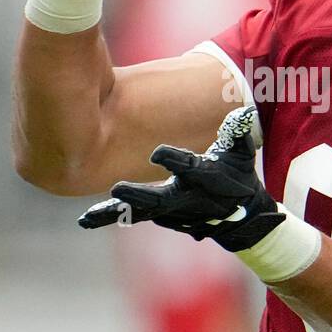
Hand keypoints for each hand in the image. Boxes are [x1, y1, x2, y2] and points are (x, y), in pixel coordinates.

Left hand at [79, 106, 284, 251]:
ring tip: (88, 217)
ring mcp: (173, 213)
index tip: (157, 153)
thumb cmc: (238, 176)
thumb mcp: (242, 154)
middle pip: (160, 200)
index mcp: (208, 180)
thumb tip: (242, 113)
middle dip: (138, 195)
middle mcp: (188, 200)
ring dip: (115, 213)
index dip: (174, 160)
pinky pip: (134, 217)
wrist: (241, 218)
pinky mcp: (162, 218)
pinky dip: (113, 216)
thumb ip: (238, 134)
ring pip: (141, 214)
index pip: (190, 169)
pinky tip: (88, 218)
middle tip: (116, 188)